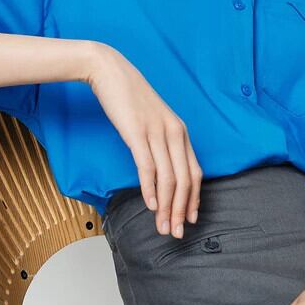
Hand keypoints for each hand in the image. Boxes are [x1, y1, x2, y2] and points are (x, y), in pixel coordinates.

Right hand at [86, 44, 201, 237]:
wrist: (110, 71)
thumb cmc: (129, 98)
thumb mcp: (152, 121)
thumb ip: (161, 143)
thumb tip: (162, 171)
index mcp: (181, 132)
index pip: (194, 173)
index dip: (193, 200)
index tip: (189, 219)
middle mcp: (175, 133)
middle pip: (185, 180)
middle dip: (181, 211)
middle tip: (176, 233)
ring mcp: (157, 132)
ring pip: (169, 178)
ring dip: (166, 207)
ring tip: (162, 226)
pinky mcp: (138, 132)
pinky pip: (148, 167)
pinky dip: (150, 189)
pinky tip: (150, 205)